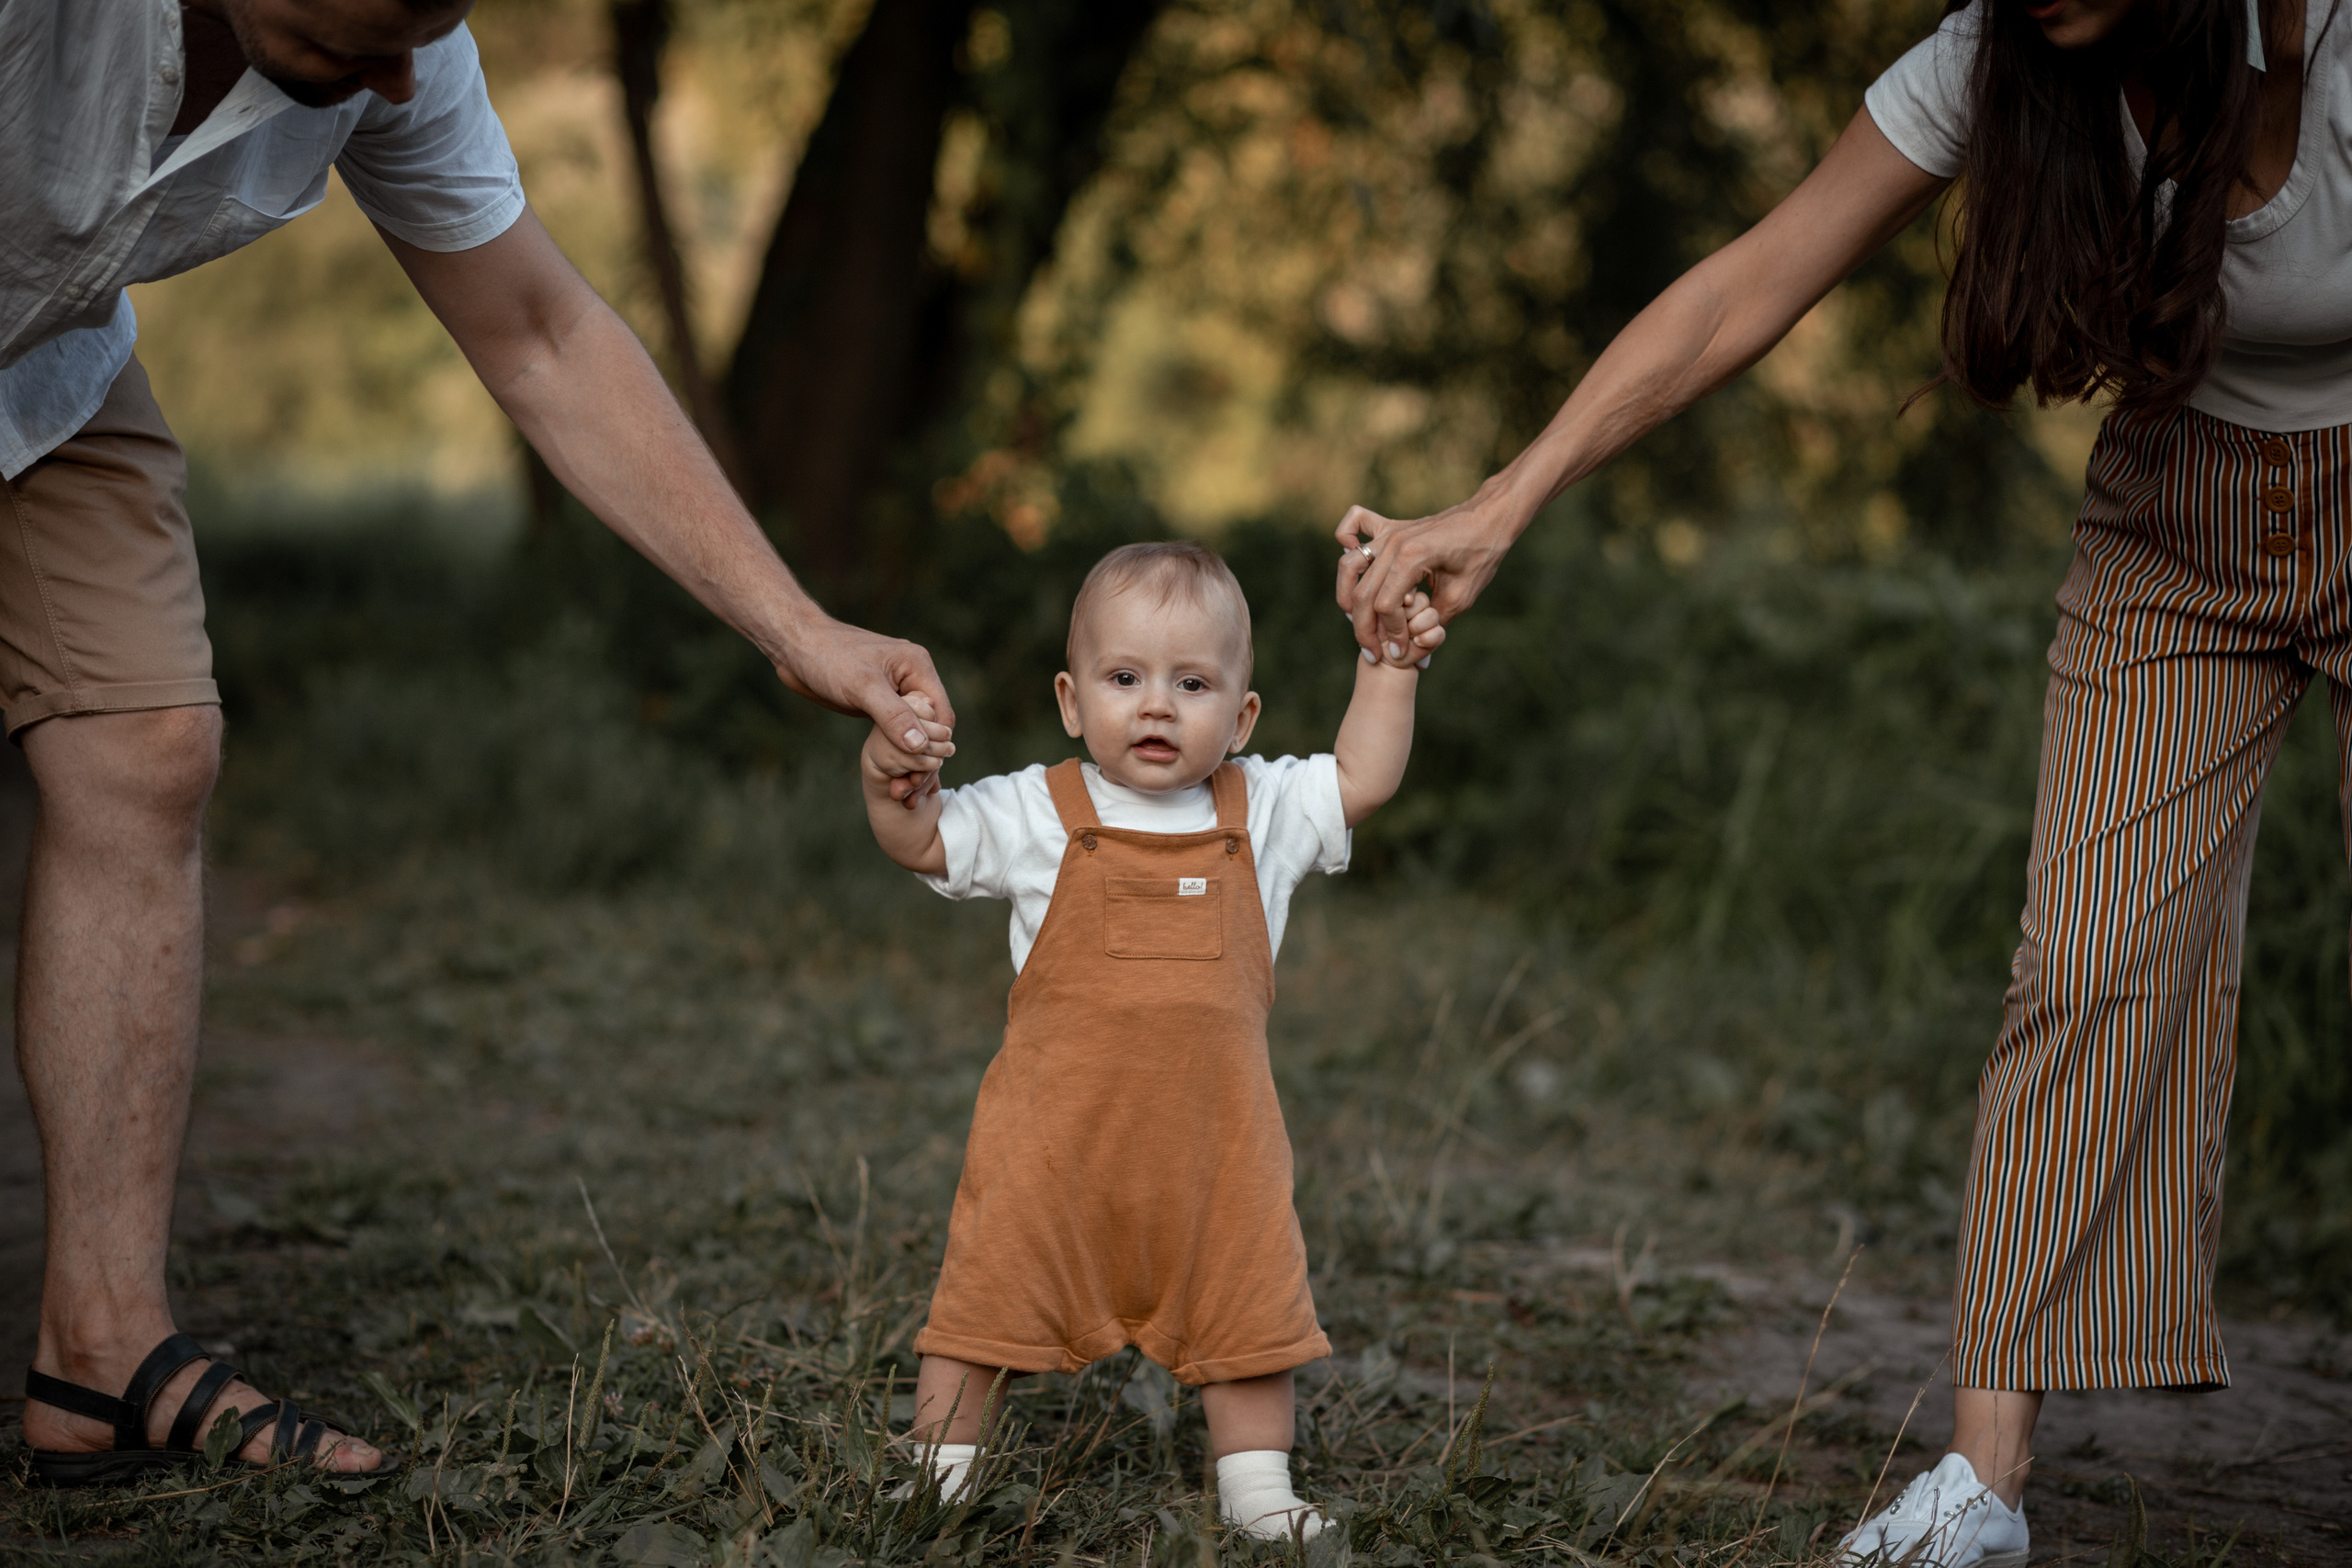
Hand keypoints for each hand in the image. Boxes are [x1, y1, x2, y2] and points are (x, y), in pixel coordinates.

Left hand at [775, 618, 956, 800]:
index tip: (920, 775)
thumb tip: (921, 746)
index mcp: (918, 667)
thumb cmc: (827, 657)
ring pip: (914, 733)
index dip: (935, 747)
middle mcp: (912, 679)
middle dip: (923, 760)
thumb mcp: (862, 687)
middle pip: (932, 728)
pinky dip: (896, 755)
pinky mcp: (879, 703)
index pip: (942, 715)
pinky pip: (896, 732)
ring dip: (910, 761)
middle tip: (907, 791)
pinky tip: (893, 778)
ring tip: (899, 791)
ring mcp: (896, 692)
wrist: (794, 647)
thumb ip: (893, 715)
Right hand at [1335, 488, 1519, 664]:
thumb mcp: (1462, 596)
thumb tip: (1416, 652)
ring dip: (1346, 597)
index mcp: (1413, 557)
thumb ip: (1434, 621)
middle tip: (1373, 653)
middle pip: (1363, 593)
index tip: (1401, 651)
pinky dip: (1345, 540)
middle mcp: (1394, 542)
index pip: (1386, 605)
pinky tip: (1353, 564)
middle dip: (1365, 629)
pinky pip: (1354, 524)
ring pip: (1348, 566)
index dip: (1392, 634)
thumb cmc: (1481, 555)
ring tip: (1356, 622)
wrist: (1488, 518)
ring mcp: (1389, 532)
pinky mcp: (1390, 527)